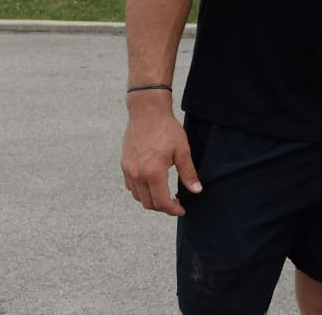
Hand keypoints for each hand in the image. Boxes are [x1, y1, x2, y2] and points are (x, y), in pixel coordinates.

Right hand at [120, 95, 200, 215]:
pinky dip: (141, 191)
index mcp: (153, 172)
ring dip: (151, 200)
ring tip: (165, 195)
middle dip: (162, 207)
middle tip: (176, 204)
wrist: (147, 112)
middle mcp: (137, 174)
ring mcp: (128, 169)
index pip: (161, 201)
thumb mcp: (183, 150)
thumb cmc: (167, 129)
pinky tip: (152, 185)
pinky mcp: (124, 164)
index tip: (182, 209)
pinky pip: (130, 186)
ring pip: (137, 196)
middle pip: (148, 203)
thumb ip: (188, 173)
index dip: (173, 209)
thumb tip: (196, 190)